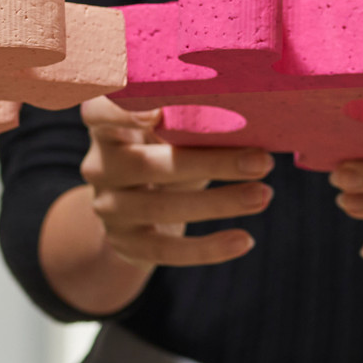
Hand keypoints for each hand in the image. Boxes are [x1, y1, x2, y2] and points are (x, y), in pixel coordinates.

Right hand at [78, 96, 273, 269]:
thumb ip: (194, 120)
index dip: (122, 112)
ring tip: (263, 195)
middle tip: (262, 161)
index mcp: (108, 127)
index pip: (98, 113)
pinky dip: (208, 248)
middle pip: (146, 164)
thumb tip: (258, 119)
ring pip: (160, 208)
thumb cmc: (167, 151)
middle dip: (210, 163)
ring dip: (219, 203)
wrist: (140, 208)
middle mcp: (99, 166)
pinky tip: (244, 240)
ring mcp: (108, 207)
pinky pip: (165, 250)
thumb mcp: (172, 131)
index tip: (157, 111)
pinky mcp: (124, 242)